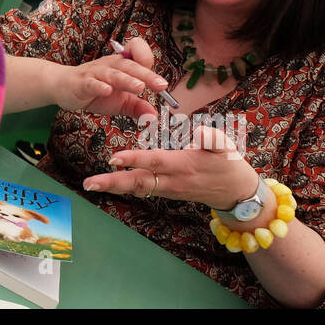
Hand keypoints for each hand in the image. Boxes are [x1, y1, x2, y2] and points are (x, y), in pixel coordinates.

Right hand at [49, 37, 166, 121]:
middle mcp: (111, 65)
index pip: (138, 53)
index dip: (149, 61)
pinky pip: (92, 83)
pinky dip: (99, 86)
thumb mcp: (120, 102)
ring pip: (114, 74)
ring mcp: (96, 72)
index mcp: (122, 65)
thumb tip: (154, 117)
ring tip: (139, 87)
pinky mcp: (82, 82)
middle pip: (130, 65)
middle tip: (161, 86)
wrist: (63, 87)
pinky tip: (107, 91)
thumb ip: (138, 107)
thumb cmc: (95, 92)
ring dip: (127, 80)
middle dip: (147, 75)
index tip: (160, 83)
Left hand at [81, 125, 258, 209]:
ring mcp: (167, 188)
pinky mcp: (166, 191)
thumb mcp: (227, 148)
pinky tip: (107, 184)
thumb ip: (213, 138)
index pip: (155, 162)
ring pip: (137, 188)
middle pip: (138, 182)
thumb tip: (199, 132)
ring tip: (91, 184)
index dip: (135, 159)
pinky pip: (142, 189)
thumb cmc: (228, 164)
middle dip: (112, 182)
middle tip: (89, 183)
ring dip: (113, 186)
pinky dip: (124, 187)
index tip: (114, 157)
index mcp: (184, 165)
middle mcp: (172, 180)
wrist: (235, 193)